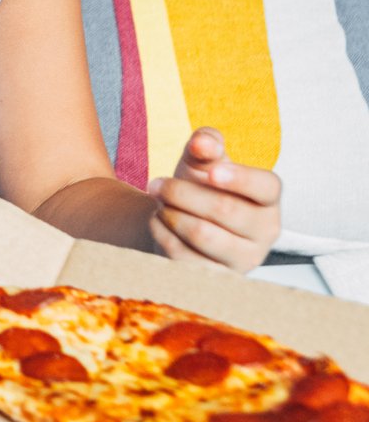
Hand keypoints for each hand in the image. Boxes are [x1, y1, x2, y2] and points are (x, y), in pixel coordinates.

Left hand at [147, 127, 281, 272]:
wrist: (182, 226)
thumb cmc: (199, 188)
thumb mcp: (201, 164)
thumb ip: (205, 146)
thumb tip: (203, 142)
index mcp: (267, 199)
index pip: (266, 186)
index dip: (241, 178)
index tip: (213, 172)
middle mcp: (265, 231)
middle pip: (224, 209)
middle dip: (180, 191)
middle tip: (154, 184)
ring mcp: (244, 259)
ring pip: (202, 234)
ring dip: (169, 213)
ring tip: (159, 204)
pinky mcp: (218, 279)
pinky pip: (183, 256)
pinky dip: (162, 234)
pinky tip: (159, 222)